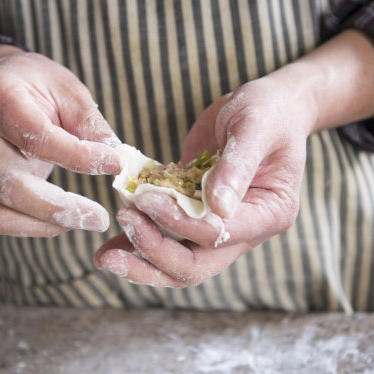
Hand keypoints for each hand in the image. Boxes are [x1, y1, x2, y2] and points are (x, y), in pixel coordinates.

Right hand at [0, 45, 121, 236]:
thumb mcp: (67, 89)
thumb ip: (90, 123)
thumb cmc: (35, 84)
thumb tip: (117, 158)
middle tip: (99, 217)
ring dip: (48, 224)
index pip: (37, 137)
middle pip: (12, 186)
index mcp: (0, 100)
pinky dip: (33, 227)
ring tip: (87, 220)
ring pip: (2, 210)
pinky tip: (64, 220)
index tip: (114, 164)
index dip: (78, 156)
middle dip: (61, 208)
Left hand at [94, 29, 373, 286]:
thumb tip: (217, 206)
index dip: (178, 222)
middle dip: (154, 253)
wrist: (268, 108)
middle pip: (195, 265)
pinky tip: (111, 246)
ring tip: (104, 257)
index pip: (217, 234)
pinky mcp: (195, 214)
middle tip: (122, 225)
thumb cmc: (269, 112)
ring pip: (178, 262)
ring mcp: (218, 227)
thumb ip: (237, 165)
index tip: (145, 198)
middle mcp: (244, 230)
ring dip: (141, 261)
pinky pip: (167, 238)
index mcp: (267, 214)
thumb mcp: (255, 128)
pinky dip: (139, 243)